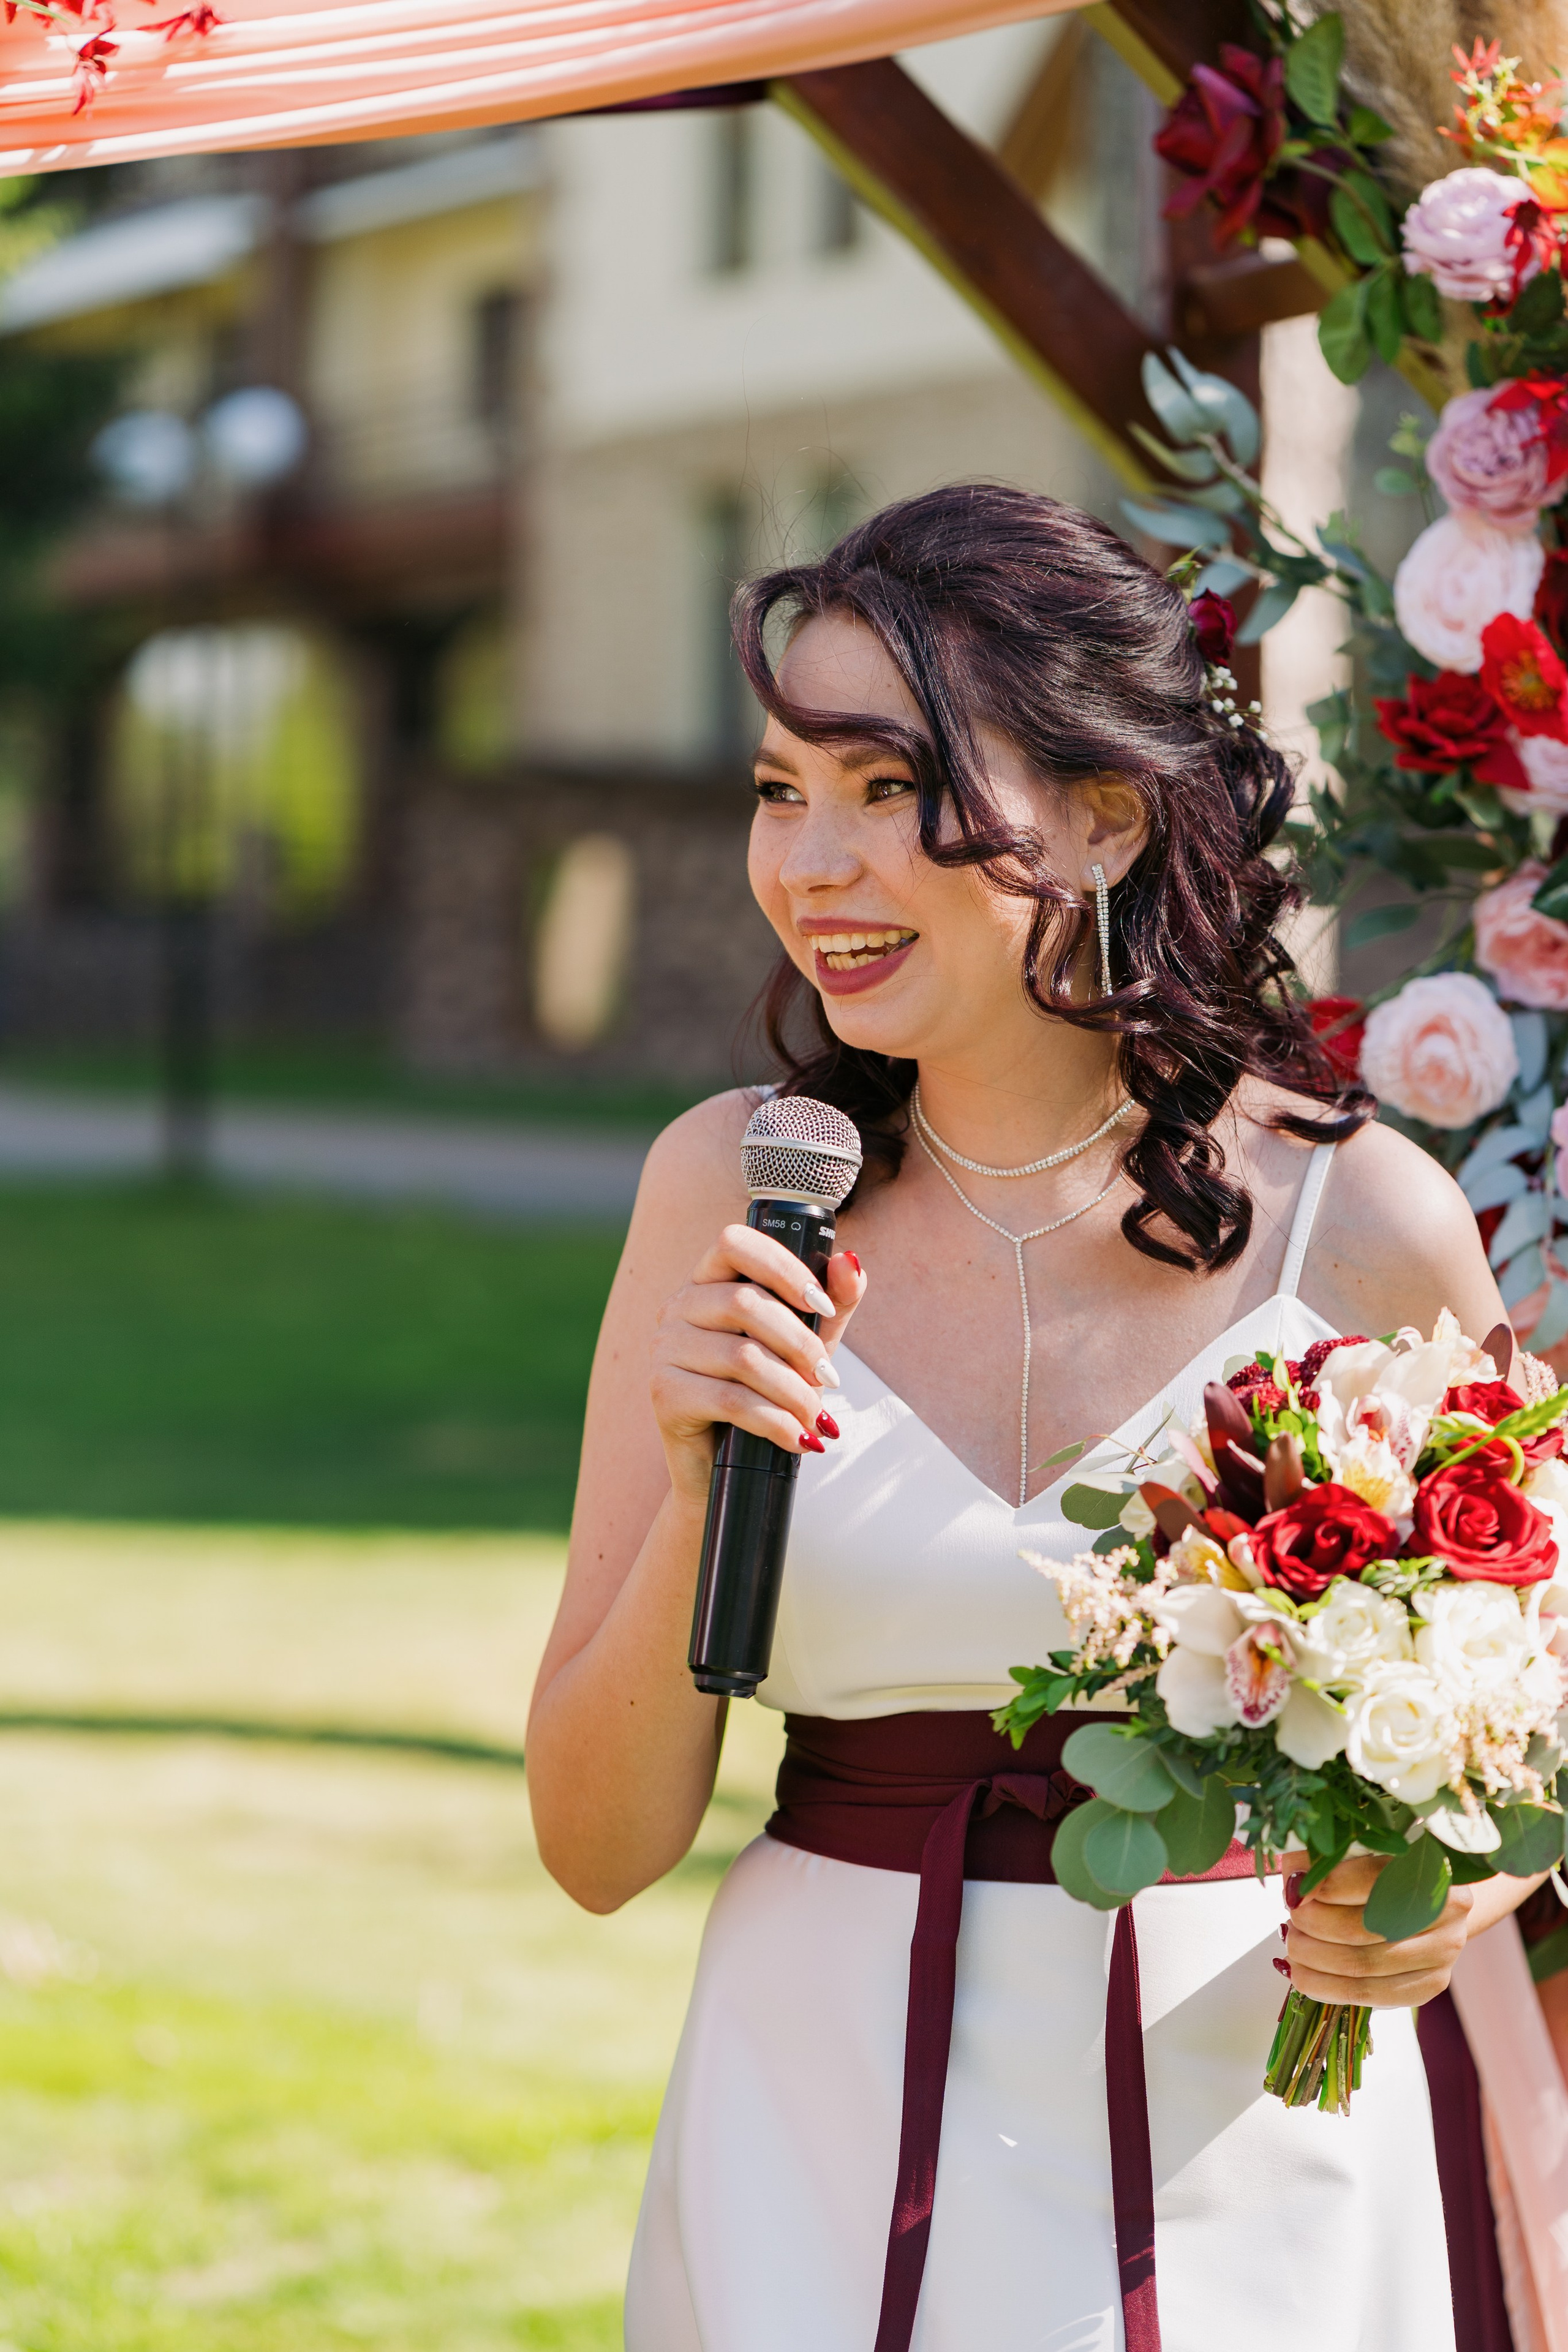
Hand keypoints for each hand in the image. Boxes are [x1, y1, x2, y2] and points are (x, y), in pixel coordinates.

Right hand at [651, 1229, 865, 1502]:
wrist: (730, 1468)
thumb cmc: (768, 1394)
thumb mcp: (807, 1344)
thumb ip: (832, 1303)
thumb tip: (851, 1264)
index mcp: (708, 1281)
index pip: (734, 1242)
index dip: (782, 1266)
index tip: (821, 1304)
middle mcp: (677, 1307)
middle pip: (744, 1303)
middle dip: (800, 1343)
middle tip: (830, 1377)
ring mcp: (664, 1349)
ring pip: (742, 1357)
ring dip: (794, 1391)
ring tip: (818, 1417)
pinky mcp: (664, 1393)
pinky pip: (730, 1399)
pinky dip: (775, 1422)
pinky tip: (799, 1439)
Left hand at [1280, 1852, 1474, 2008]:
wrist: (1436, 1903)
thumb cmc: (1392, 1872)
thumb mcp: (1366, 1852)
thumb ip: (1331, 1860)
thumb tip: (1293, 1877)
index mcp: (1432, 1866)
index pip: (1370, 1879)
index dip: (1324, 1885)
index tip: (1293, 1888)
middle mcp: (1445, 1912)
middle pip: (1362, 1927)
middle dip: (1313, 1924)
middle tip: (1290, 1917)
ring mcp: (1442, 1953)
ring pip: (1363, 1965)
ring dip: (1314, 1957)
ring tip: (1292, 1944)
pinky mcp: (1428, 1984)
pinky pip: (1370, 1995)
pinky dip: (1326, 1987)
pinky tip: (1301, 1975)